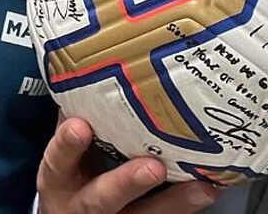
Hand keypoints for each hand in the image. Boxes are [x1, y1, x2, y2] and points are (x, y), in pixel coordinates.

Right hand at [37, 117, 220, 212]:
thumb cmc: (68, 173)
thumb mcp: (62, 151)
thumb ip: (74, 119)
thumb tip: (89, 67)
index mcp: (59, 177)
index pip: (58, 160)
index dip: (68, 145)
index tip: (80, 126)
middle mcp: (83, 203)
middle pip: (102, 198)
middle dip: (127, 182)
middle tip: (152, 166)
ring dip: (172, 202)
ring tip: (199, 185)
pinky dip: (187, 203)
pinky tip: (209, 188)